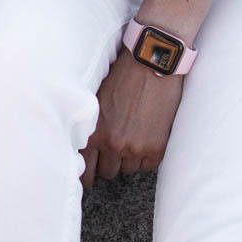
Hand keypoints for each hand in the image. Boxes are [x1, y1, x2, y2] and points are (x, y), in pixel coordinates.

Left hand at [80, 48, 182, 188]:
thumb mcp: (96, 100)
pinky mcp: (157, 147)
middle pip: (108, 172)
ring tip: (132, 136)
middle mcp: (113, 144)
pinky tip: (145, 137)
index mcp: (94, 132)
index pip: (86, 170)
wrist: (150, 63)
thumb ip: (91, 126)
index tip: (89, 178)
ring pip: (128, 170)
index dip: (87, 176)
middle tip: (114, 149)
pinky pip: (148, 166)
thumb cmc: (121, 76)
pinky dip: (146, 156)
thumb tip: (85, 146)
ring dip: (129, 158)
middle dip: (110, 162)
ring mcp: (136, 148)